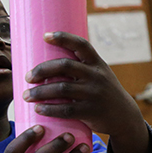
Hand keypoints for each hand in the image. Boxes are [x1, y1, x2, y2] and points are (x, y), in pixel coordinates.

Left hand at [23, 32, 145, 142]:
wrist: (125, 117)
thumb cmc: (104, 94)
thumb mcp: (100, 76)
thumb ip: (82, 68)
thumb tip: (48, 63)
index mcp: (97, 64)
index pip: (81, 44)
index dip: (63, 38)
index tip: (45, 36)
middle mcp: (97, 76)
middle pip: (65, 66)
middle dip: (42, 70)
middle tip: (28, 77)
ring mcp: (94, 94)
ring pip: (62, 88)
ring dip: (40, 92)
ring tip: (27, 96)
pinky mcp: (91, 111)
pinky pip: (66, 109)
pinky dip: (50, 109)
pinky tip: (39, 109)